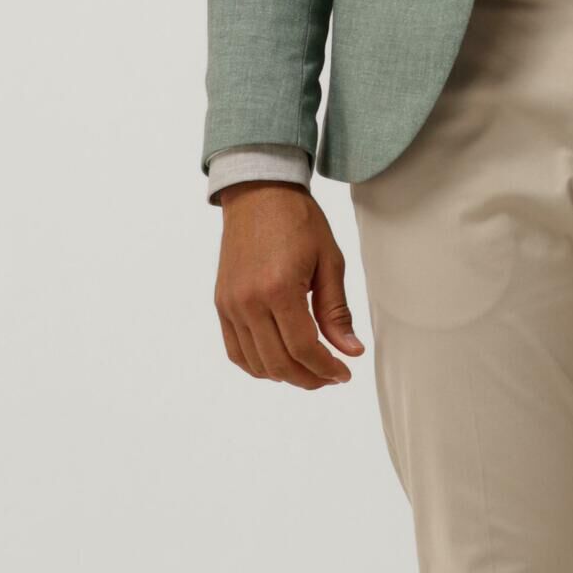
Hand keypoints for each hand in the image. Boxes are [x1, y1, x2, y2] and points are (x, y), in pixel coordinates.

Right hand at [214, 183, 363, 388]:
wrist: (259, 193)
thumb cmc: (299, 221)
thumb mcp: (329, 262)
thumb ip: (337, 312)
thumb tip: (350, 351)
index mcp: (279, 289)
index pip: (303, 348)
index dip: (326, 369)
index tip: (344, 374)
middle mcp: (248, 301)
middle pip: (278, 363)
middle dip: (309, 378)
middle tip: (331, 377)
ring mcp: (230, 305)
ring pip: (256, 363)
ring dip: (285, 375)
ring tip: (309, 370)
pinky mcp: (221, 304)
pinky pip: (235, 350)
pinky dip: (257, 365)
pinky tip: (279, 362)